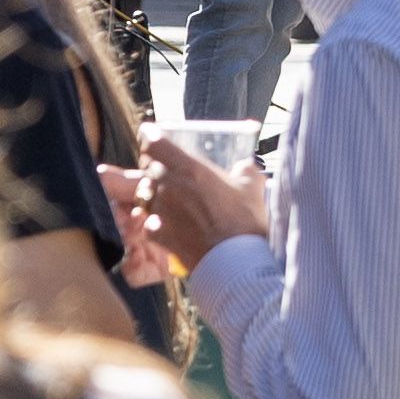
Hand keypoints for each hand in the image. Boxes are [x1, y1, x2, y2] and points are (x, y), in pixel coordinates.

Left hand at [115, 137, 262, 276]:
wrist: (235, 261)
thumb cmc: (244, 221)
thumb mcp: (253, 186)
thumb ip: (246, 170)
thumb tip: (245, 165)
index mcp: (189, 168)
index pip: (154, 142)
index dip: (151, 137)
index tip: (153, 137)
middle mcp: (168, 186)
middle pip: (148, 168)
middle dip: (156, 168)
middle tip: (171, 173)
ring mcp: (159, 211)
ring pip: (146, 195)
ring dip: (156, 195)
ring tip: (173, 202)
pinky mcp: (157, 233)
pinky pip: (149, 222)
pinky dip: (156, 222)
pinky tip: (170, 226)